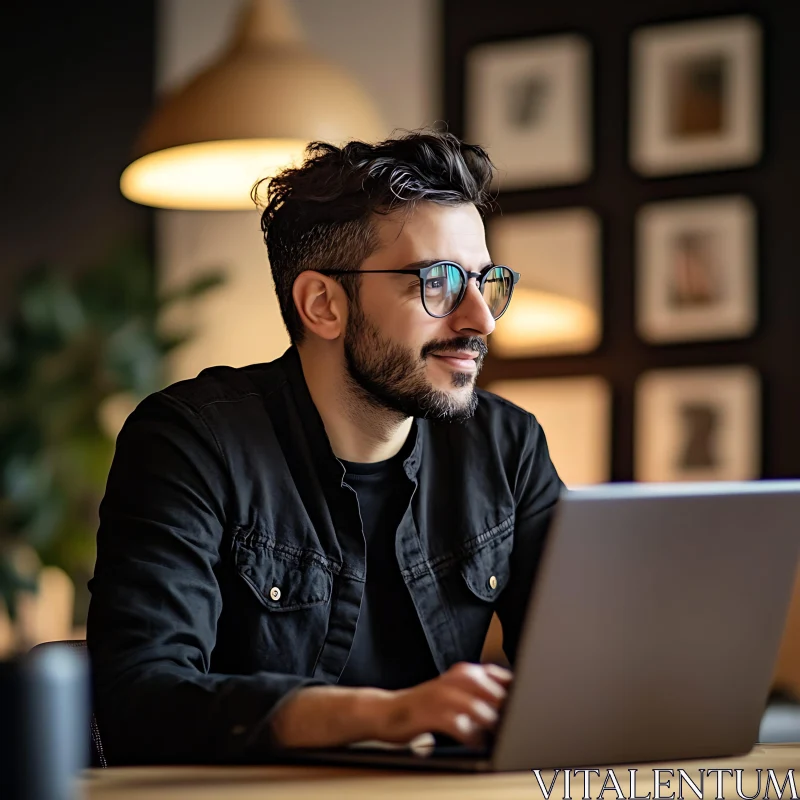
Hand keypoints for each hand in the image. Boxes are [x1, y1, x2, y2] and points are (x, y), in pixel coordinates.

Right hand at [376, 662, 512, 746]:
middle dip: (504, 708)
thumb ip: (481, 695)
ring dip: (489, 722)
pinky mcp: (430, 713)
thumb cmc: (427, 706)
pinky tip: (474, 743)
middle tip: (514, 723)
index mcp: (465, 672)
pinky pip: (456, 724)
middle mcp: (454, 679)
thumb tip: (512, 707)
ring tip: (495, 735)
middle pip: (491, 689)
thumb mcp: (455, 693)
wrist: (388, 711)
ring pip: (476, 705)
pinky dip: (469, 736)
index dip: (515, 691)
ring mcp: (441, 694)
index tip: (526, 705)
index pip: (500, 675)